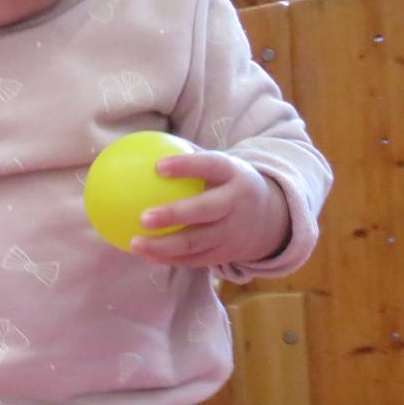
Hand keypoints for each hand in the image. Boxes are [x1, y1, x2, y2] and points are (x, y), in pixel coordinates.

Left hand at [131, 152, 290, 267]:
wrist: (269, 217)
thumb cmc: (226, 183)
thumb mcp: (219, 166)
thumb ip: (189, 156)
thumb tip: (143, 145)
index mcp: (234, 175)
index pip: (212, 166)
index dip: (187, 166)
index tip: (158, 166)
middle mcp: (236, 204)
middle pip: (205, 210)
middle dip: (174, 214)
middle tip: (143, 217)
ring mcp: (232, 232)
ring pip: (196, 241)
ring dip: (163, 246)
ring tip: (134, 243)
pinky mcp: (226, 254)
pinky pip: (195, 259)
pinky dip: (170, 259)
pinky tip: (146, 256)